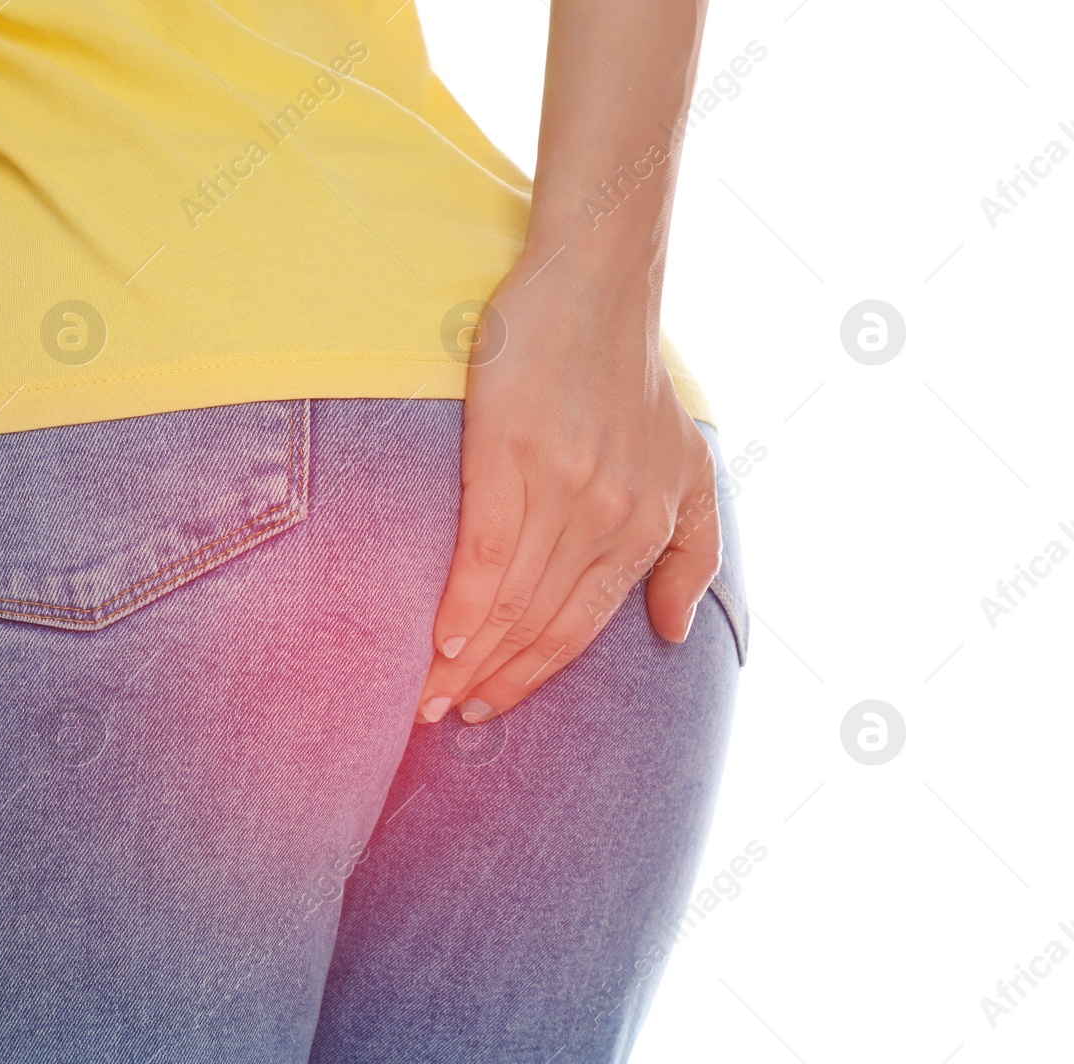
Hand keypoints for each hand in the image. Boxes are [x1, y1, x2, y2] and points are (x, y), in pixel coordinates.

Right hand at [416, 258, 720, 724]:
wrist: (594, 287)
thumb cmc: (631, 375)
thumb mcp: (693, 467)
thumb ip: (694, 552)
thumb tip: (673, 633)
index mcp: (644, 529)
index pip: (578, 628)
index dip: (532, 677)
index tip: (489, 710)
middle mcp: (607, 520)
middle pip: (539, 625)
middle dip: (491, 683)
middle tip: (443, 719)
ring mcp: (562, 490)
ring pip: (511, 600)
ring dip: (466, 660)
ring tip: (427, 701)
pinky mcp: (511, 458)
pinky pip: (487, 552)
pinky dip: (463, 604)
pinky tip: (438, 642)